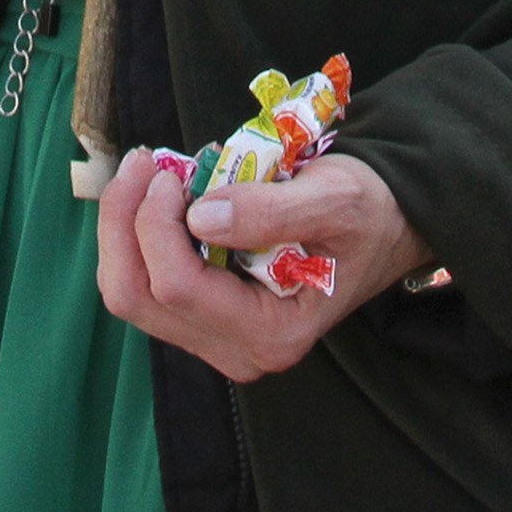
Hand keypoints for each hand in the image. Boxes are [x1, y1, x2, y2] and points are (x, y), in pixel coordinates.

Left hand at [95, 149, 432, 383]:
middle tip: (142, 161)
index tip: (169, 169)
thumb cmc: (369, 211)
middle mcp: (239, 351)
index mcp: (272, 333)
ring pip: (131, 294)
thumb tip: (199, 214)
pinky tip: (157, 195)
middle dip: (123, 223)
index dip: (154, 224)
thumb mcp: (334, 198)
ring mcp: (218, 340)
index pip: (178, 287)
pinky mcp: (206, 319)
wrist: (388, 226)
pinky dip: (138, 237)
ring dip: (123, 228)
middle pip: (137, 298)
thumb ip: (270, 210)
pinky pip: (146, 284)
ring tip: (145, 171)